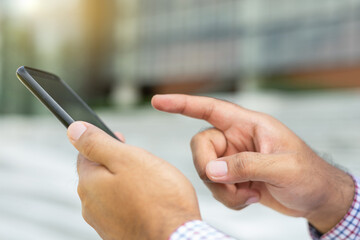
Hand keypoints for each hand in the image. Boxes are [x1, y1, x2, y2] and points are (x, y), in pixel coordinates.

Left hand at [67, 122, 200, 239]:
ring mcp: (103, 222)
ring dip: (125, 183)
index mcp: (89, 183)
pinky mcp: (117, 233)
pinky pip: (121, 209)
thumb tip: (73, 129)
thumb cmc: (158, 198)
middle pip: (99, 174)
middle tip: (142, 163)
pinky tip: (150, 202)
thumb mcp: (127, 159)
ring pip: (111, 192)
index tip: (122, 140)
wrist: (175, 238)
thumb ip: (97, 143)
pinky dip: (132, 201)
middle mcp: (90, 205)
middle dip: (117, 164)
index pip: (85, 154)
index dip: (104, 142)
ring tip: (149, 184)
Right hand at [152, 94, 354, 233]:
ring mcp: (234, 159)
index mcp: (248, 125)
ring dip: (222, 189)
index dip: (182, 103)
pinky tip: (250, 199)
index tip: (157, 101)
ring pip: (206, 170)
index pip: (210, 108)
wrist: (317, 197)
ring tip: (248, 195)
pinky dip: (228, 198)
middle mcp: (237, 139)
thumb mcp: (282, 168)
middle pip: (201, 146)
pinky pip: (215, 186)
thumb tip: (211, 171)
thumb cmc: (309, 175)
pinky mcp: (234, 177)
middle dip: (208, 169)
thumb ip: (246, 166)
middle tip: (227, 186)